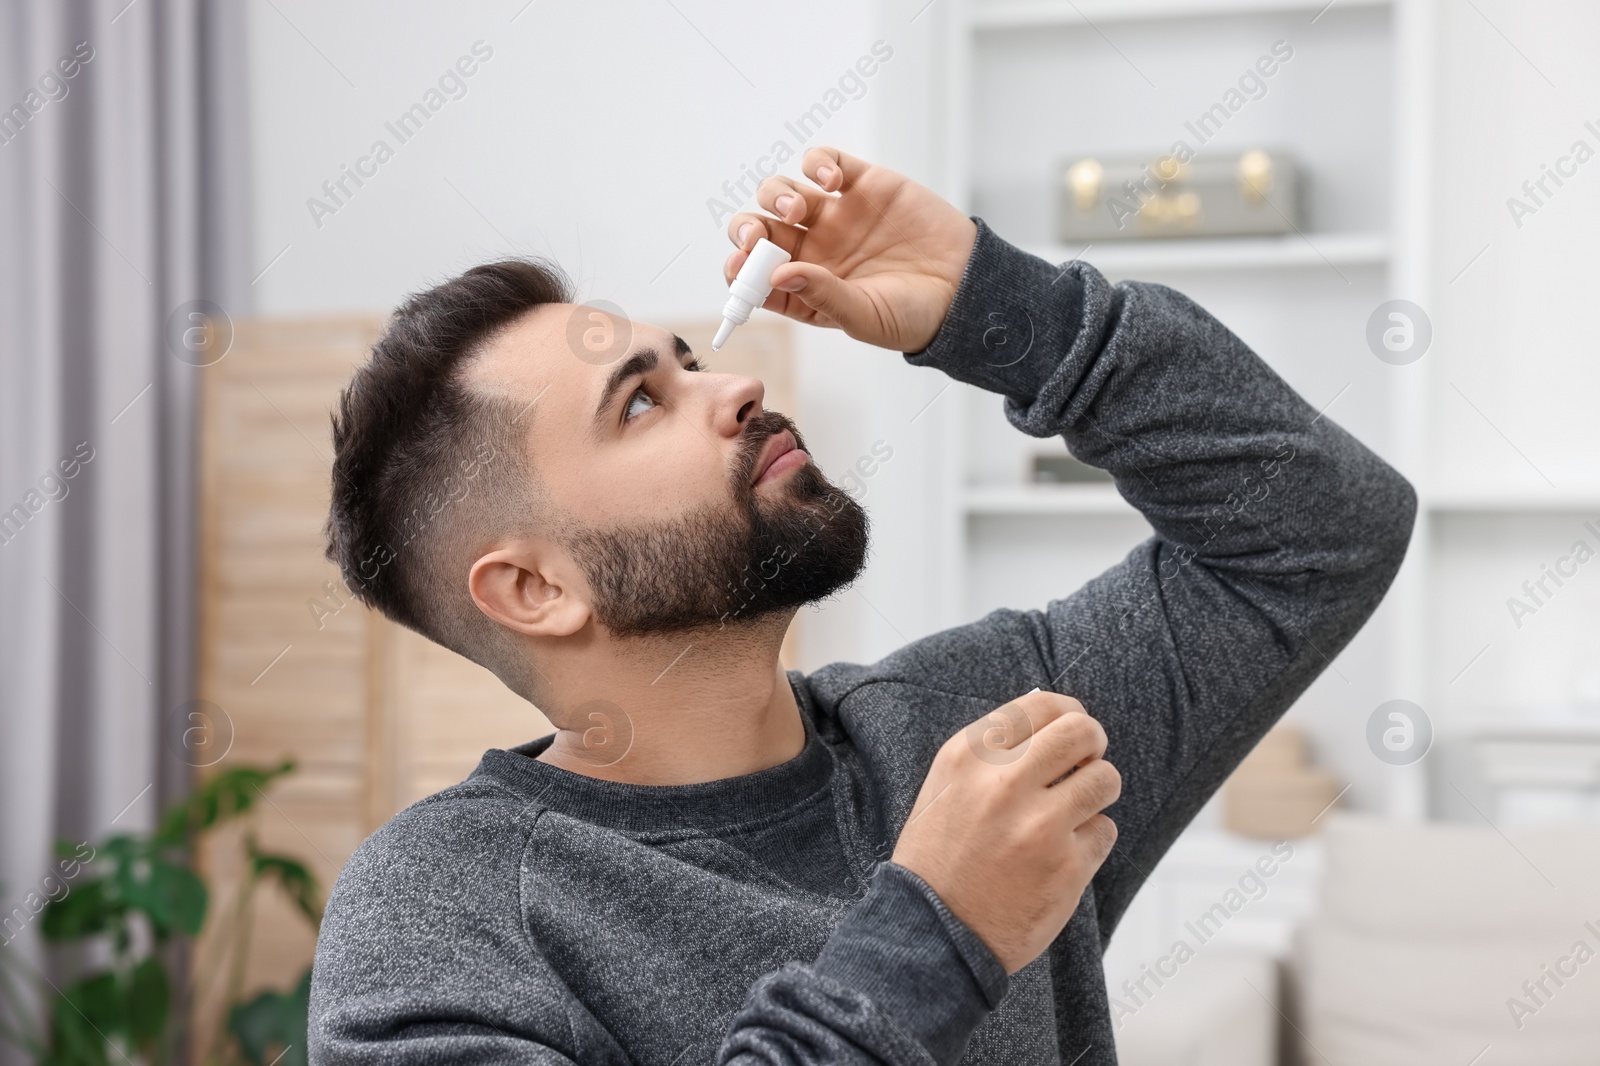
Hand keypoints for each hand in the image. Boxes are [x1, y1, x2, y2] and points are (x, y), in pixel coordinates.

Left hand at [722, 146, 978, 352]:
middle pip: (760, 231)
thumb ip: (821, 296)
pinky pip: (826, 164)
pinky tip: (829, 179)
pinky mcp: (862, 185)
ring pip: (782, 194)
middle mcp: (813, 251)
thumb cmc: (914, 314)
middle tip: (760, 234)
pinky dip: (817, 163)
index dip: (740, 269)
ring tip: (798, 208)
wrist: (967, 286)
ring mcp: (836, 216)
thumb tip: (777, 275)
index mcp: (804, 289)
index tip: (739, 265)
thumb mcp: (865, 317)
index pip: (755, 277)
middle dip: (749, 228)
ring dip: (777, 196)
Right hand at [890, 689, 1120, 974]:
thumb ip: (992, 745)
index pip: (1043, 704)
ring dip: (1098, 791)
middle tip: (1087, 763)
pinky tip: (1061, 855)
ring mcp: (1039, 825)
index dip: (1069, 713)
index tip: (1073, 730)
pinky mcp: (1067, 867)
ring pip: (1105, 778)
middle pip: (1083, 731)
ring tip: (1075, 811)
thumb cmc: (940, 856)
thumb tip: (1040, 701)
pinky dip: (1091, 841)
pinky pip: (1105, 830)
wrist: (931, 934)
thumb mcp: (947, 786)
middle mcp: (1003, 783)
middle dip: (1093, 744)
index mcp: (970, 756)